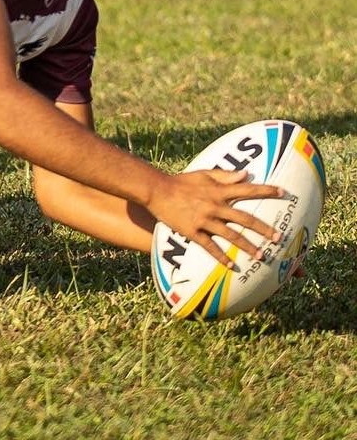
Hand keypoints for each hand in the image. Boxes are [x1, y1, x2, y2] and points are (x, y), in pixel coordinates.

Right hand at [147, 169, 285, 267]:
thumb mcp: (203, 173)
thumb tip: (246, 174)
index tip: (284, 194)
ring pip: (231, 235)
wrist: (156, 190)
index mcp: (218, 190)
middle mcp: (215, 205)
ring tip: (262, 256)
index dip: (266, 191)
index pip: (247, 189)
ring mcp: (204, 219)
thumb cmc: (180, 181)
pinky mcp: (192, 230)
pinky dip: (221, 257)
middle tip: (280, 238)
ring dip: (248, 246)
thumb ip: (225, 175)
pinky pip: (209, 246)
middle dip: (264, 229)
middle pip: (245, 219)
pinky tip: (232, 265)